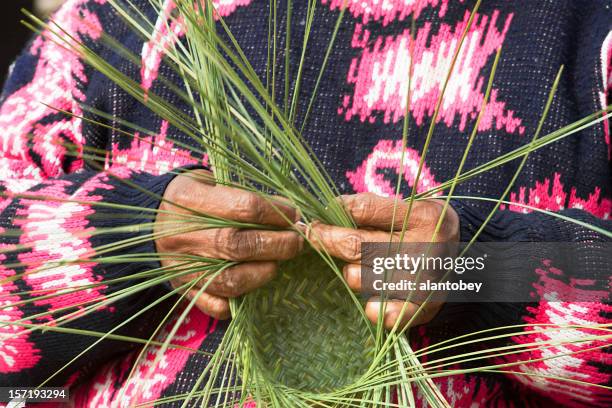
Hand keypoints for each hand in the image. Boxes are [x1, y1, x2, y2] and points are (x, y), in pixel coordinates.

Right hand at [155, 170, 302, 318]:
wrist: (147, 223)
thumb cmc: (191, 198)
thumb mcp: (210, 181)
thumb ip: (243, 194)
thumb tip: (287, 211)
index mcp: (190, 200)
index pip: (244, 207)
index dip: (276, 212)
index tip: (294, 214)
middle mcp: (183, 236)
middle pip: (239, 245)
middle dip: (278, 245)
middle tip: (298, 242)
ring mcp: (182, 267)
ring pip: (231, 280)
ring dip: (263, 273)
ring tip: (277, 263)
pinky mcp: (184, 289)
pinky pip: (216, 306)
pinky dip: (240, 300)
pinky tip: (253, 285)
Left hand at [309, 193, 458, 328]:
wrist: (476, 263)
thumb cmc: (427, 230)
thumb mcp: (413, 209)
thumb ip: (377, 209)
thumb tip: (332, 209)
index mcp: (424, 216)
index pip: (367, 208)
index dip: (339, 208)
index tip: (324, 209)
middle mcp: (426, 247)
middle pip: (358, 245)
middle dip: (326, 238)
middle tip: (310, 234)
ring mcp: (424, 280)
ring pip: (362, 277)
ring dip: (349, 273)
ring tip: (352, 268)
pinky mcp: (424, 307)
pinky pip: (389, 313)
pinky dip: (376, 311)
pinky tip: (370, 307)